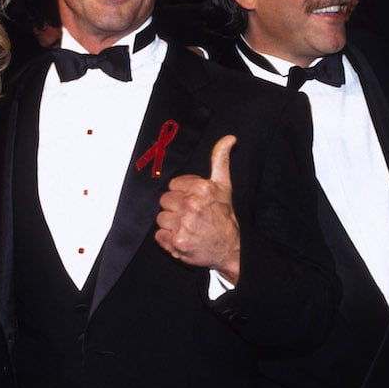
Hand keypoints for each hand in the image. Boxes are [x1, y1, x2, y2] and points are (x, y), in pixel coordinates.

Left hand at [156, 135, 240, 282]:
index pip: (173, 185)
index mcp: (202, 188)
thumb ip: (221, 159)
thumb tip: (229, 138)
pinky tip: (182, 237)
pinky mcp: (177, 242)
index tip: (193, 202)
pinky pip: (159, 236)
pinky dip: (167, 239)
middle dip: (175, 208)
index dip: (182, 194)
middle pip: (165, 201)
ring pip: (161, 218)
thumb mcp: (224, 185)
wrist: (230, 249)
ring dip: (171, 224)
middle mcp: (192, 205)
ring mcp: (184, 225)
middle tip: (190, 215)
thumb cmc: (224, 217)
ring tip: (187, 227)